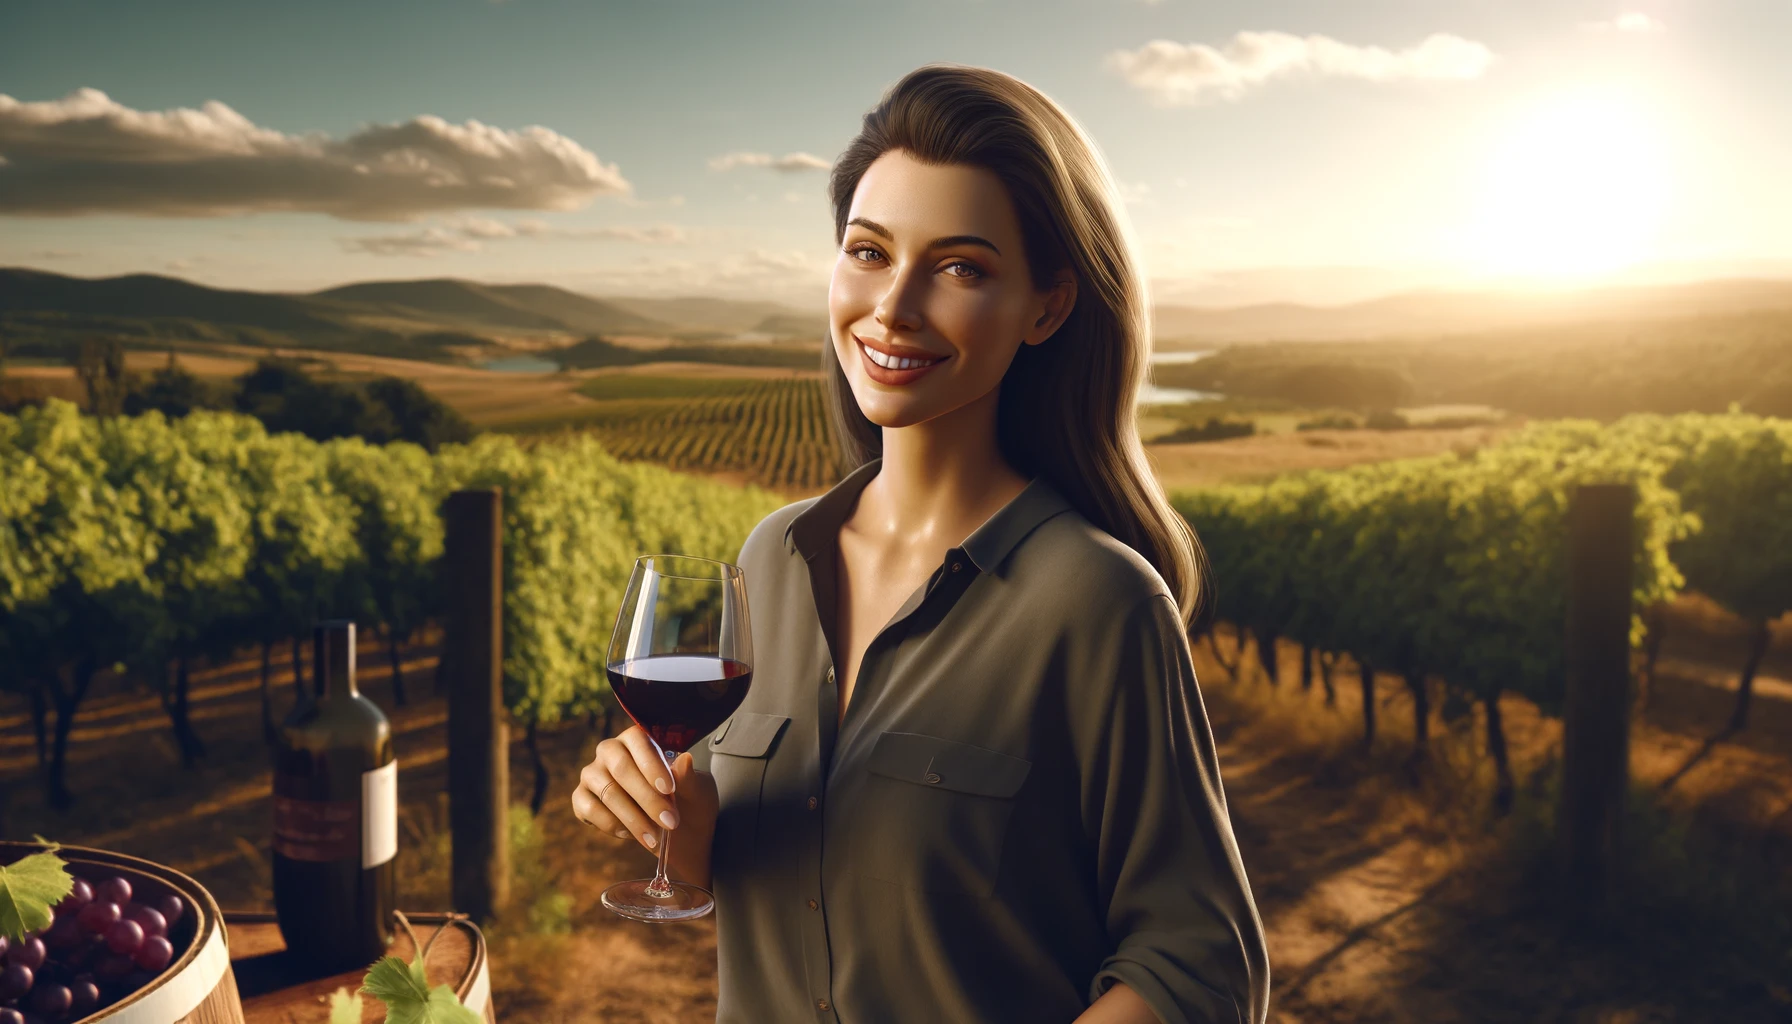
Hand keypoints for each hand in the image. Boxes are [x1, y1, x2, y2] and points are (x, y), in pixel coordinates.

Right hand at [571, 725, 719, 886]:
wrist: (679, 836)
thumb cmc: (688, 804)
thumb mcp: (697, 792)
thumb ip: (688, 778)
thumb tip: (685, 759)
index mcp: (638, 739)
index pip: (638, 741)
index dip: (652, 764)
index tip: (669, 789)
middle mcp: (610, 751)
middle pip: (621, 768)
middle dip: (647, 798)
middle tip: (669, 822)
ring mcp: (593, 774)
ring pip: (607, 791)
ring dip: (633, 818)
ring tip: (655, 838)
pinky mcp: (581, 798)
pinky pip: (589, 809)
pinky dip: (611, 825)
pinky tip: (631, 835)